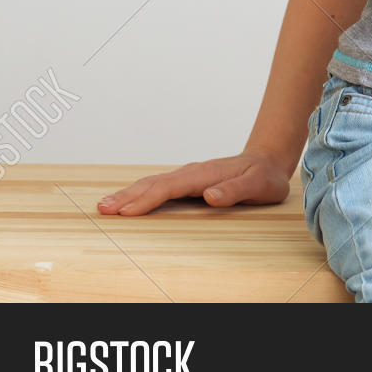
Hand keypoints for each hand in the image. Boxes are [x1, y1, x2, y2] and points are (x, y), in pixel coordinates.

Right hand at [97, 149, 293, 216]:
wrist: (268, 161)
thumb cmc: (264, 176)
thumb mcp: (259, 185)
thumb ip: (236, 190)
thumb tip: (209, 196)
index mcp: (206, 174)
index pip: (172, 187)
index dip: (149, 199)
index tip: (128, 211)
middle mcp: (193, 172)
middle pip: (155, 183)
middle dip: (128, 196)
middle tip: (103, 209)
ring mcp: (188, 176)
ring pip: (153, 183)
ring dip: (129, 194)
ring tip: (105, 206)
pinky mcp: (187, 181)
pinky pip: (159, 186)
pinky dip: (139, 193)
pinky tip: (126, 201)